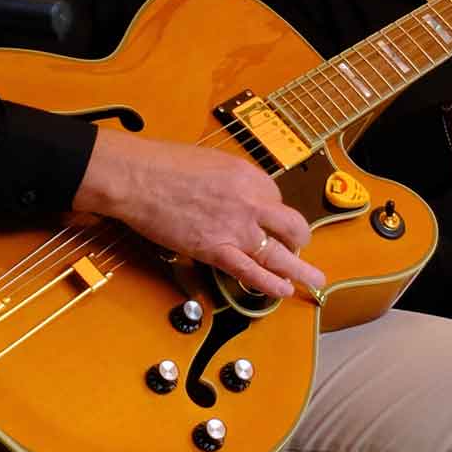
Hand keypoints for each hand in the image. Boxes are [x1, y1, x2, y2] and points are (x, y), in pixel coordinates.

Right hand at [72, 127, 325, 299]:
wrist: (137, 177)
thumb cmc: (165, 164)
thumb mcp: (213, 162)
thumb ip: (234, 181)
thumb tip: (242, 195)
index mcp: (251, 176)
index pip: (276, 199)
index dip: (272, 212)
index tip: (268, 219)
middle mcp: (252, 202)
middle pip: (292, 225)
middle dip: (298, 238)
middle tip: (297, 246)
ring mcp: (236, 229)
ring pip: (280, 254)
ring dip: (300, 270)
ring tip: (314, 279)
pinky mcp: (215, 251)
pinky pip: (251, 272)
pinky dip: (270, 284)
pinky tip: (283, 290)